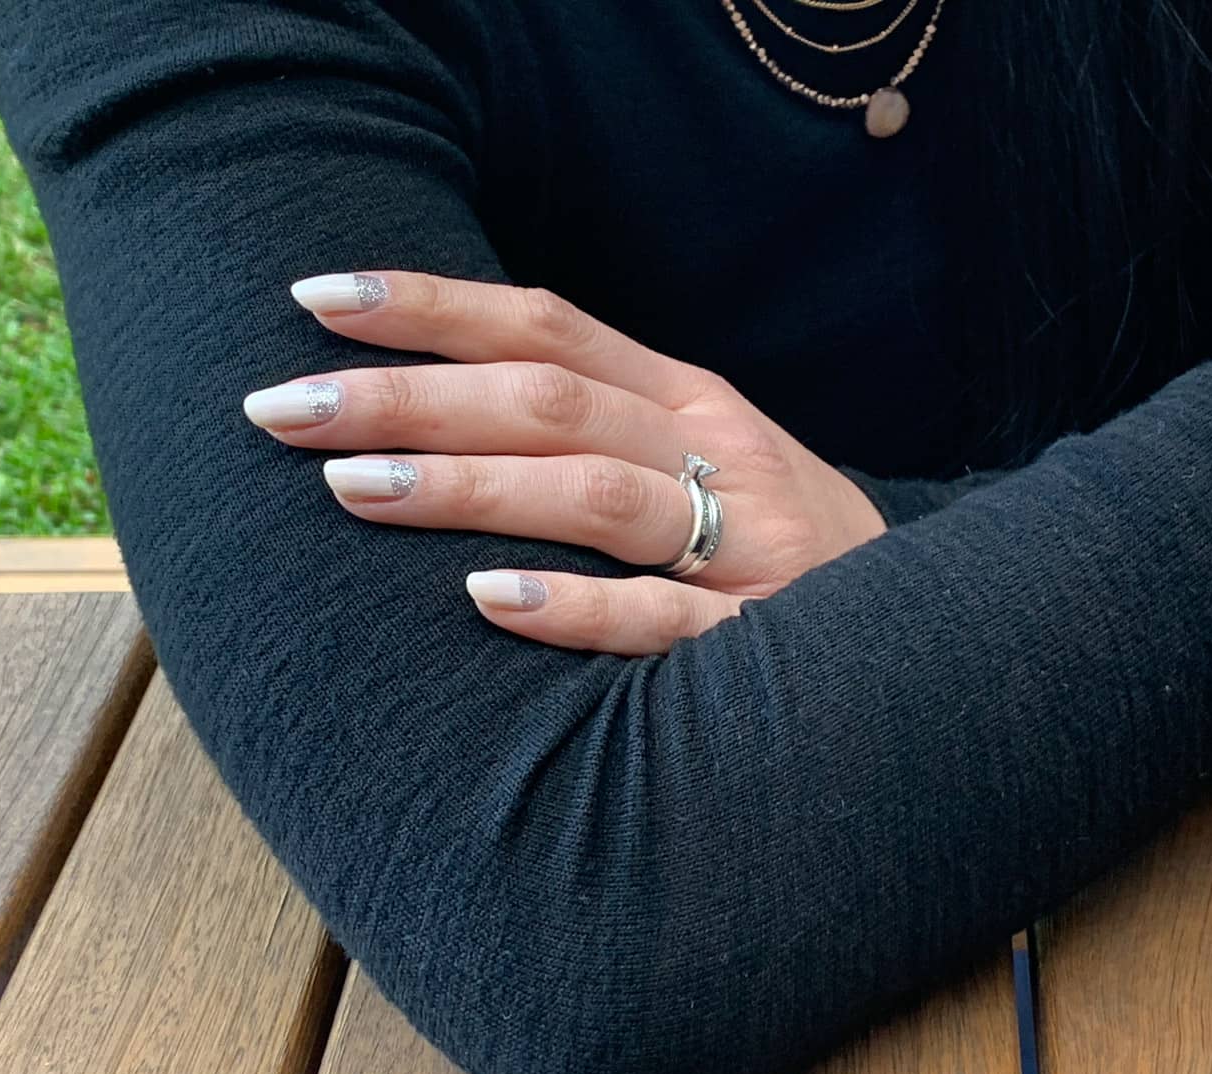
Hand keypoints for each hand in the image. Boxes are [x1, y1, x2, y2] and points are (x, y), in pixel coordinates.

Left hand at [242, 271, 887, 654]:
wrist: (926, 626)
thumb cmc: (773, 536)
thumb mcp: (703, 449)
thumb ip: (599, 417)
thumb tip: (439, 393)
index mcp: (687, 398)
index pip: (550, 326)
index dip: (435, 305)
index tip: (319, 297)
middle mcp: (713, 451)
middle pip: (550, 401)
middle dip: (409, 397)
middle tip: (285, 406)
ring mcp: (744, 543)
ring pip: (596, 493)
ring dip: (470, 485)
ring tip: (354, 486)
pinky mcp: (760, 639)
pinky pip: (663, 620)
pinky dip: (574, 605)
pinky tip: (483, 601)